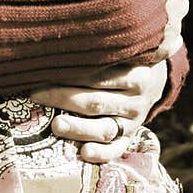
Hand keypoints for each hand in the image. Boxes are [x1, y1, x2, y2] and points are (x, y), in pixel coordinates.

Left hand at [30, 60, 168, 162]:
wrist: (155, 79)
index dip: (72, 73)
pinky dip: (102, 154)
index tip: (44, 70)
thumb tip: (62, 38)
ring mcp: (134, 122)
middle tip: (36, 94)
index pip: (100, 76)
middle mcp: (137, 101)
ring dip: (79, 128)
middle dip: (64, 98)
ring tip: (55, 125)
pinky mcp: (130, 138)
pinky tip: (84, 153)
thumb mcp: (126, 49)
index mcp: (138, 75)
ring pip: (105, 128)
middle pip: (97, 101)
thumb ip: (105, 47)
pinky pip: (117, 149)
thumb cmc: (127, 59)